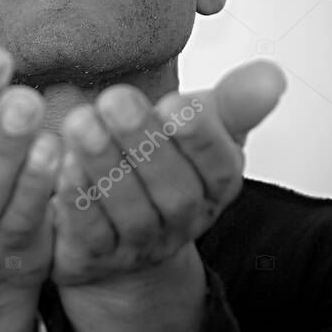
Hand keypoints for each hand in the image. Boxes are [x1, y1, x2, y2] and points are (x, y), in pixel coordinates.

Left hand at [50, 59, 285, 287]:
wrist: (121, 238)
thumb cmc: (160, 166)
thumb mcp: (200, 130)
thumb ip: (231, 103)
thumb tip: (270, 75)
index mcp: (215, 186)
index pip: (218, 166)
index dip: (199, 138)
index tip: (176, 104)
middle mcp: (181, 220)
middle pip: (172, 190)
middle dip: (144, 143)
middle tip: (115, 100)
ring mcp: (138, 244)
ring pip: (127, 212)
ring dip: (104, 165)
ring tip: (81, 123)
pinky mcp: (93, 256)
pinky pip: (87, 232)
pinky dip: (75, 199)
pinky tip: (61, 164)